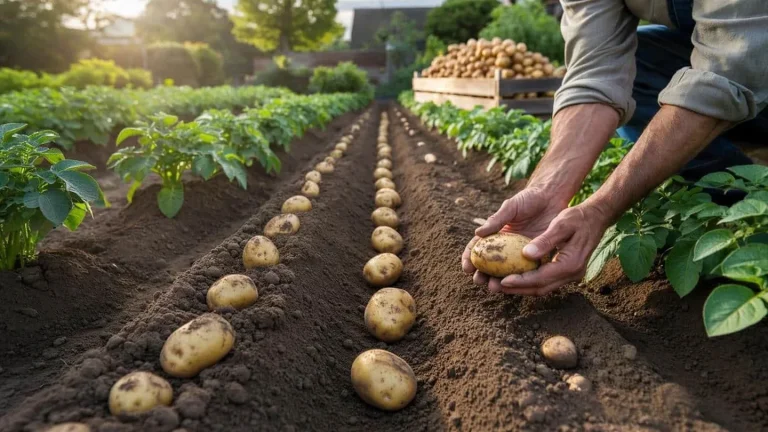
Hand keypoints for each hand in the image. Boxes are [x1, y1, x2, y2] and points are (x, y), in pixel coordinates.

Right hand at [461, 187, 565, 291]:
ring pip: (506, 272)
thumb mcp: (511, 207)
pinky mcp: (537, 256)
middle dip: (481, 275)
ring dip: (498, 281)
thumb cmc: (529, 199)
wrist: (553, 198)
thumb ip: (496, 219)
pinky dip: (520, 280)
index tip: (466, 267)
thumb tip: (478, 233)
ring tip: (493, 287)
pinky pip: (527, 271)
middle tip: (478, 281)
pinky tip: (515, 286)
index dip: (470, 258)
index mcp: (496, 234)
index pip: (478, 248)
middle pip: (490, 265)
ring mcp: (521, 253)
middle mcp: (506, 246)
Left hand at [495, 203, 609, 295]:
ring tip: (501, 284)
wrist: (596, 217)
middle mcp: (572, 274)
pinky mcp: (567, 271)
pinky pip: (546, 281)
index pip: (541, 278)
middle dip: (517, 289)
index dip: (520, 281)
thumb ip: (545, 240)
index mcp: (571, 264)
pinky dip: (530, 281)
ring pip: (543, 287)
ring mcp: (571, 275)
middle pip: (540, 288)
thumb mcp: (561, 224)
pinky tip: (515, 276)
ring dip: (522, 287)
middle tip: (496, 286)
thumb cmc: (578, 217)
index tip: (502, 280)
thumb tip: (526, 254)